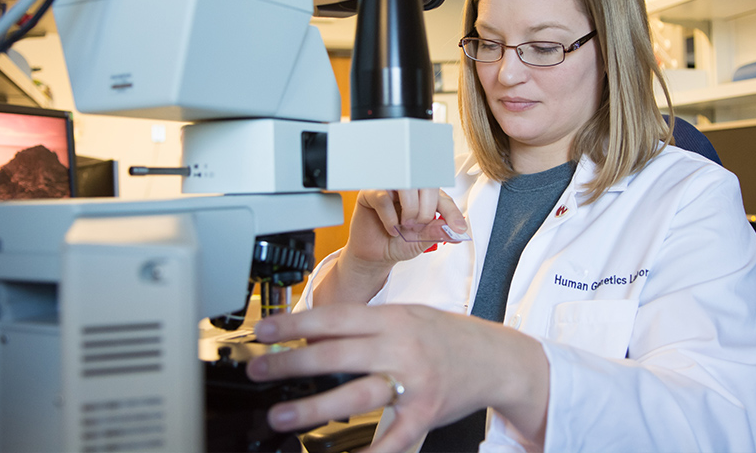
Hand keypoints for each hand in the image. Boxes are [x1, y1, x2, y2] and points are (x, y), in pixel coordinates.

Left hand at [245, 304, 548, 452]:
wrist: (497, 357)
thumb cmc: (446, 336)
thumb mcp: (407, 316)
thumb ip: (365, 325)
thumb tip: (313, 335)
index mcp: (392, 318)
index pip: (334, 318)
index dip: (295, 325)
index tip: (263, 331)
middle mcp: (401, 345)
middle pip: (338, 353)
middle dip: (291, 364)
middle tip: (258, 372)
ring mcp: (414, 380)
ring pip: (358, 392)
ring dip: (314, 406)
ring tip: (282, 415)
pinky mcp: (426, 410)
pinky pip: (394, 436)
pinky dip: (370, 451)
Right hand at [314, 189, 466, 304]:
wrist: (374, 255)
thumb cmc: (397, 243)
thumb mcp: (421, 241)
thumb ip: (435, 233)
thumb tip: (450, 228)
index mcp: (424, 196)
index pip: (442, 197)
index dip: (452, 213)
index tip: (458, 229)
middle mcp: (408, 188)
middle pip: (426, 185)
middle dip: (426, 211)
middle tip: (418, 227)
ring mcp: (390, 188)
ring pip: (406, 186)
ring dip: (410, 210)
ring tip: (405, 226)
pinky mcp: (370, 193)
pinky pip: (384, 197)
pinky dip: (390, 217)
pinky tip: (391, 229)